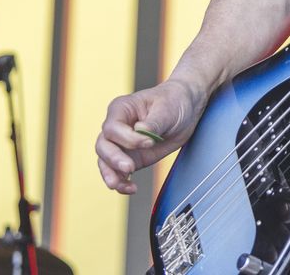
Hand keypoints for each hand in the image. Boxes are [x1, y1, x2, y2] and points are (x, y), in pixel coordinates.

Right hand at [95, 77, 206, 194]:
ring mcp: (122, 144)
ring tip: (121, 185)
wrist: (186, 107)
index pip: (112, 128)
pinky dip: (121, 183)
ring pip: (105, 161)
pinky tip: (131, 188)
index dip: (127, 138)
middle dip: (113, 159)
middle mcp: (117, 127)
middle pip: (103, 145)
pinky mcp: (131, 157)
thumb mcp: (166, 109)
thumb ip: (153, 122)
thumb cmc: (173, 100)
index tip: (149, 142)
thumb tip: (141, 132)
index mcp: (121, 109)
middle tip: (130, 167)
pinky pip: (118, 172)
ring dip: (111, 175)